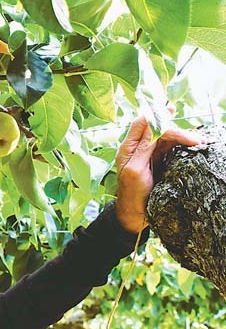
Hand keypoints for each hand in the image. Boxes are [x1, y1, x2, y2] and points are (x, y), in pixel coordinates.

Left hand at [115, 115, 203, 232]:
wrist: (136, 214)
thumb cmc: (132, 194)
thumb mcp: (135, 170)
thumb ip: (143, 148)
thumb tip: (153, 127)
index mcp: (128, 148)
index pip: (142, 124)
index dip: (156, 116)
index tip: (172, 114)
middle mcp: (139, 148)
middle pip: (159, 130)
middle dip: (177, 131)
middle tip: (196, 140)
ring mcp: (151, 155)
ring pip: (168, 139)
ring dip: (184, 138)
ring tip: (200, 142)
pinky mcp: (161, 162)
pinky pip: (173, 148)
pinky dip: (184, 145)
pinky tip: (195, 145)